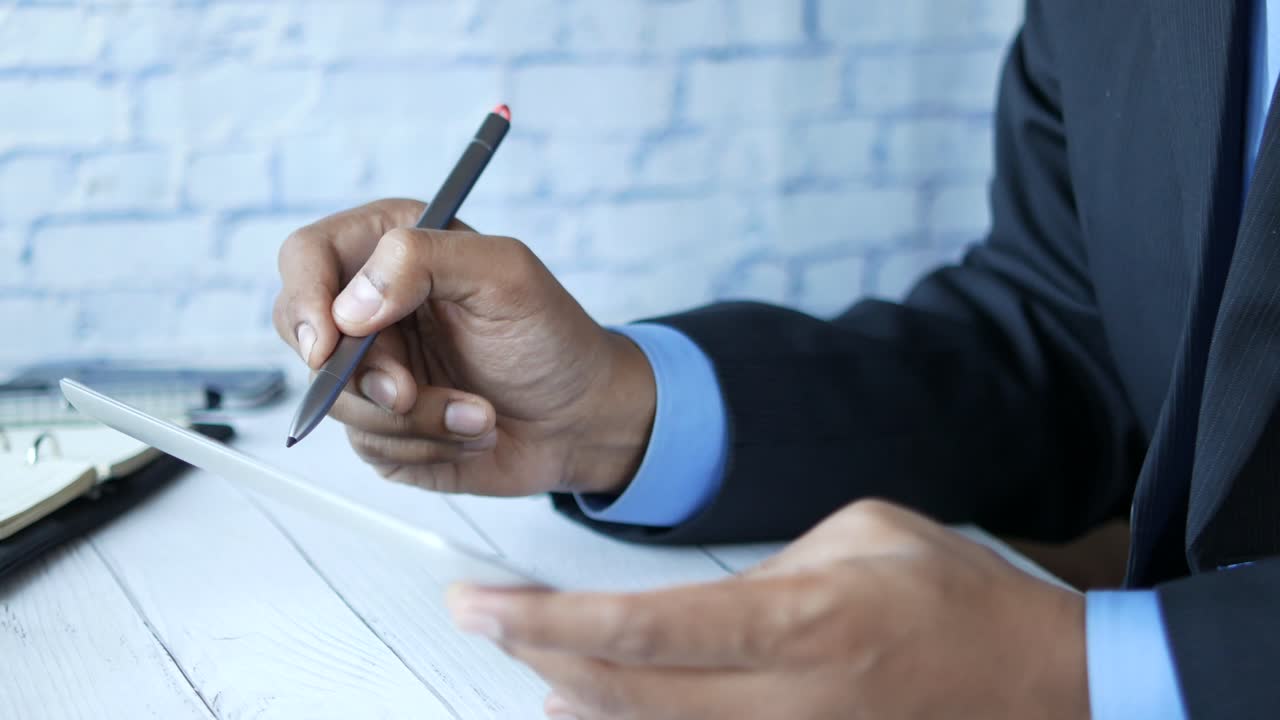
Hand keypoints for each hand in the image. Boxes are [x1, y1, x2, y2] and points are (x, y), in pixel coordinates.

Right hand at [273, 198, 655, 495]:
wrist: (582, 418)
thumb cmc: (551, 338)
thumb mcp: (505, 275)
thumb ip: (424, 260)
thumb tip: (350, 304)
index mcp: (392, 249)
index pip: (306, 257)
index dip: (303, 299)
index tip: (327, 346)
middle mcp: (372, 307)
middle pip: (304, 337)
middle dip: (364, 378)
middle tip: (411, 393)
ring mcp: (371, 370)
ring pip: (336, 402)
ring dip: (414, 419)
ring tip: (476, 412)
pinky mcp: (381, 426)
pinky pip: (370, 444)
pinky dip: (425, 445)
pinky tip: (470, 430)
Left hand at [448, 500, 1087, 718]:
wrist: (1037, 682)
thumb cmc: (955, 594)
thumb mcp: (861, 533)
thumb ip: (766, 566)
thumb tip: (696, 601)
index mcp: (798, 621)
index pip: (640, 629)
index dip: (546, 620)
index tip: (482, 600)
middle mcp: (786, 700)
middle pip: (622, 695)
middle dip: (536, 657)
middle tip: (484, 620)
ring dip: (571, 701)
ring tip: (522, 659)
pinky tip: (585, 712)